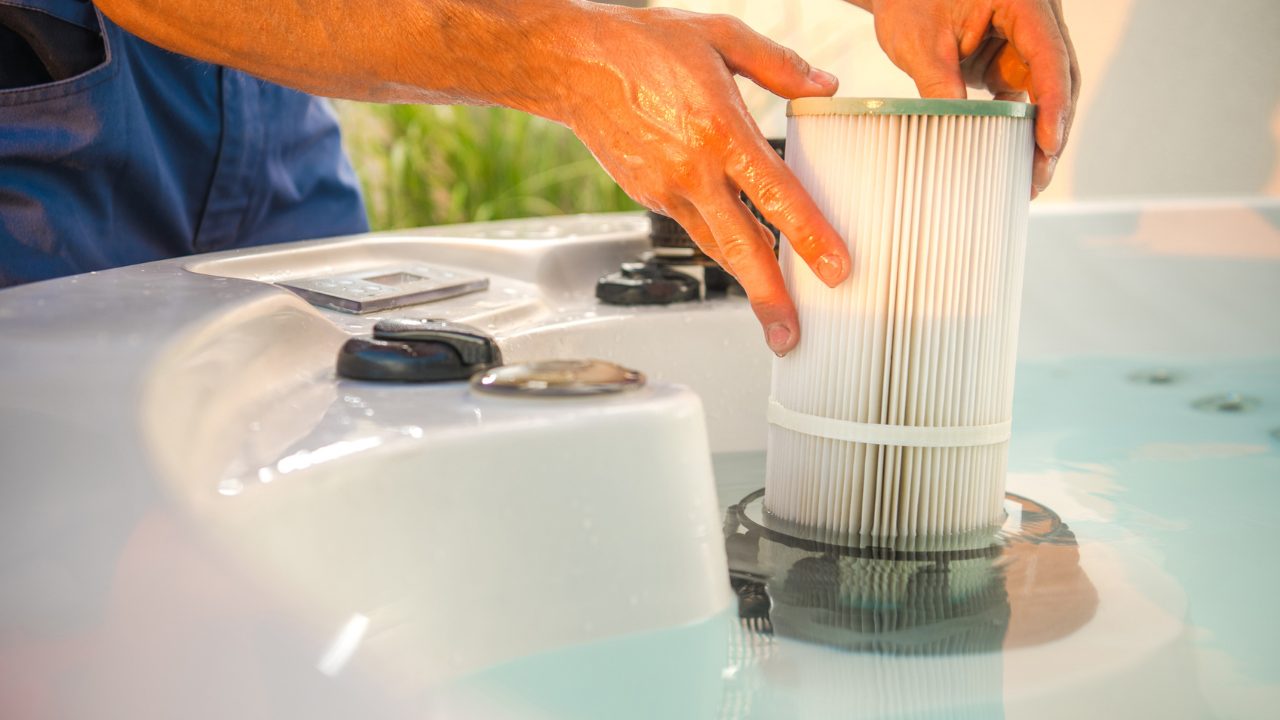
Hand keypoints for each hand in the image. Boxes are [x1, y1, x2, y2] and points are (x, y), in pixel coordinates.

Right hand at [545, 6, 851, 354]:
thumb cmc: (641, 45)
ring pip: (716, 246)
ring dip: (746, 280)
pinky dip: (718, 243)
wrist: (573, 64)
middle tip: (789, 335)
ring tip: (772, 312)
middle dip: (768, 297)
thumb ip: (778, 64)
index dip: (809, 237)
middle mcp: (693, 170)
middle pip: (741, 247)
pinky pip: (693, 227)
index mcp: (720, 131)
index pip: (776, 196)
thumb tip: (824, 87)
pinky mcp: (648, 196)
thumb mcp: (719, 35)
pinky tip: (738, 253)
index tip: (835, 270)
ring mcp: (666, 189)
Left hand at [853, 0, 1079, 195]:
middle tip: (1038, 175)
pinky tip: (1014, 159)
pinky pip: (1024, 96)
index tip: (1048, 144)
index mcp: (1023, 1)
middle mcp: (1035, 19)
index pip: (1049, 55)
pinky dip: (1021, 127)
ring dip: (1039, 133)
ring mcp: (1024, 42)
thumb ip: (940, 85)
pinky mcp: (1009, 61)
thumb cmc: (909, 1)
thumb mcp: (920, 44)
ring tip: (1029, 178)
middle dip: (1053, 128)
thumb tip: (954, 137)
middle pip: (1059, 77)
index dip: (1053, 103)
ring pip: (1046, 91)